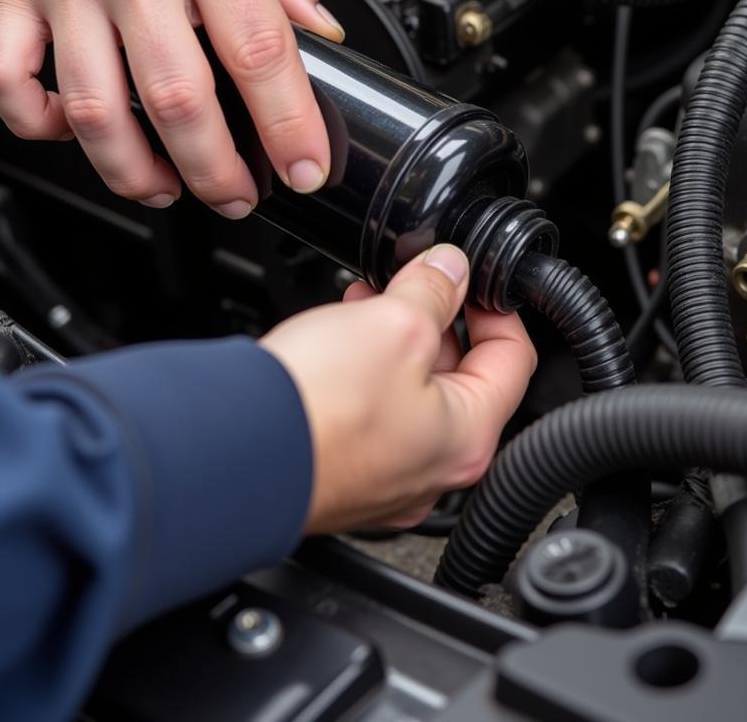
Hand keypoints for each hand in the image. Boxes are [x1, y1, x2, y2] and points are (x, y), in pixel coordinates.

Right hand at [0, 0, 342, 216]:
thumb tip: (324, 35)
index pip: (260, 53)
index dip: (288, 125)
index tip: (305, 168)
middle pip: (178, 100)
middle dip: (215, 170)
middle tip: (236, 197)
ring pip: (93, 107)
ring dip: (133, 170)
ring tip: (165, 190)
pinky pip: (7, 76)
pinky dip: (37, 122)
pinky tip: (73, 135)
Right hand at [259, 245, 537, 532]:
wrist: (232, 455)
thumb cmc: (317, 410)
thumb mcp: (394, 323)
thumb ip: (434, 290)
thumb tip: (450, 269)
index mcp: (468, 437)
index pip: (513, 360)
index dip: (497, 308)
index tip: (476, 281)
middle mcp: (433, 468)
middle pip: (460, 376)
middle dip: (436, 319)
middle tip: (414, 284)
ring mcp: (386, 476)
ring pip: (411, 393)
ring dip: (395, 340)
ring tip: (367, 303)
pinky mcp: (344, 472)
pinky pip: (371, 414)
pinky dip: (364, 372)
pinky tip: (338, 341)